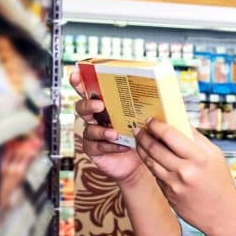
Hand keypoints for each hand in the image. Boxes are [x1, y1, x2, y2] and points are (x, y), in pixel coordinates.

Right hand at [70, 70, 143, 185]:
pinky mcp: (93, 149)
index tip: (76, 74)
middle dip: (88, 104)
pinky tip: (123, 146)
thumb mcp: (144, 117)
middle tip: (100, 104)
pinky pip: (96, 146)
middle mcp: (95, 117)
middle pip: (82, 107)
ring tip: (114, 133)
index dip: (79, 82)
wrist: (140, 161)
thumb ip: (144, 104)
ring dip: (100, 130)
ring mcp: (92, 133)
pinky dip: (109, 146)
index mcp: (104, 104)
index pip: (88, 90)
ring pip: (88, 128)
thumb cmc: (141, 134)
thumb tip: (160, 87)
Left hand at [134, 119, 235, 235]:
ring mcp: (175, 184)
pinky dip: (151, 164)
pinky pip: (155, 174)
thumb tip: (178, 122)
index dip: (157, 125)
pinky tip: (150, 157)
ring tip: (140, 141)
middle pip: (155, 147)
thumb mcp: (215, 157)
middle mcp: (186, 170)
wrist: (222, 215)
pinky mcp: (168, 194)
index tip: (151, 120)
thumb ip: (197, 140)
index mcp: (200, 157)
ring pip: (150, 161)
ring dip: (142, 149)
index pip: (171, 135)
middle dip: (144, 135)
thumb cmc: (220, 182)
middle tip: (140, 129)